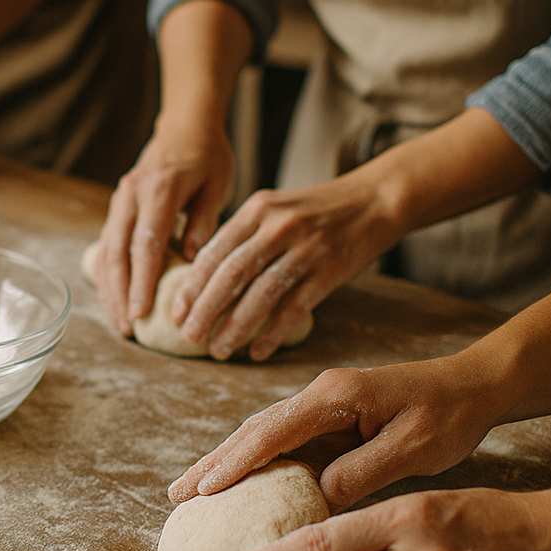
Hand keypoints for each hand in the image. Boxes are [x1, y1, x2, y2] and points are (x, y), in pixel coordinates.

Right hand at [96, 129, 233, 336]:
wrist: (185, 127)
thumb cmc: (208, 157)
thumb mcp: (218, 186)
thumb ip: (205, 222)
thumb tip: (191, 260)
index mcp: (159, 190)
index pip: (145, 244)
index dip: (142, 281)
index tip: (141, 312)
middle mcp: (132, 195)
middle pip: (117, 252)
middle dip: (119, 294)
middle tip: (127, 328)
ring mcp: (120, 200)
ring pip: (107, 251)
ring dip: (109, 289)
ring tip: (119, 322)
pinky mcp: (118, 207)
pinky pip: (108, 245)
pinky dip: (110, 274)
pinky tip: (115, 298)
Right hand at [169, 358, 505, 507]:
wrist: (475, 387)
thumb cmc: (450, 415)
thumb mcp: (414, 448)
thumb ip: (365, 471)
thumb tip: (319, 495)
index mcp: (336, 396)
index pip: (272, 432)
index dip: (235, 462)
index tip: (204, 490)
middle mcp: (319, 396)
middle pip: (253, 431)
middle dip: (213, 463)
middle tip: (175, 495)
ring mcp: (321, 408)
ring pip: (262, 437)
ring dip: (225, 464)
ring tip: (192, 492)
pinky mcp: (330, 421)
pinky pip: (283, 445)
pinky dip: (253, 465)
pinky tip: (237, 486)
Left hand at [170, 171, 403, 361]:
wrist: (375, 200)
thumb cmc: (317, 211)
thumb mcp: (274, 210)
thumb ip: (243, 237)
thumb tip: (204, 280)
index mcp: (257, 210)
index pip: (214, 252)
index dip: (191, 286)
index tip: (175, 313)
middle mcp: (278, 226)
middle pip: (230, 275)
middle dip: (205, 310)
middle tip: (189, 337)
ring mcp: (306, 248)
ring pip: (260, 294)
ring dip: (235, 327)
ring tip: (218, 350)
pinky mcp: (330, 270)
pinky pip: (294, 307)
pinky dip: (272, 332)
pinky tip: (257, 351)